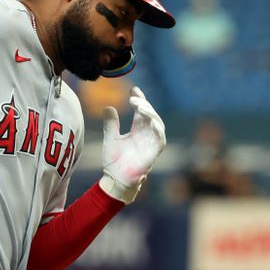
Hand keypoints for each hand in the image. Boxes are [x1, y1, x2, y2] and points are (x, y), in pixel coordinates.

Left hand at [100, 86, 165, 203]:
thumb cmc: (114, 161)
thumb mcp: (110, 138)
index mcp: (137, 130)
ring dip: (150, 114)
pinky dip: (158, 130)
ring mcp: (151, 143)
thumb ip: (110, 124)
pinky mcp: (154, 152)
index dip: (140, 100)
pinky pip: (160, 139)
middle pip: (150, 114)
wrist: (116, 179)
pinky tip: (152, 122)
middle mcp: (146, 134)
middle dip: (144, 105)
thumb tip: (108, 107)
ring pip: (157, 124)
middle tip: (134, 99)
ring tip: (140, 107)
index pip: (142, 111)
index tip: (134, 90)